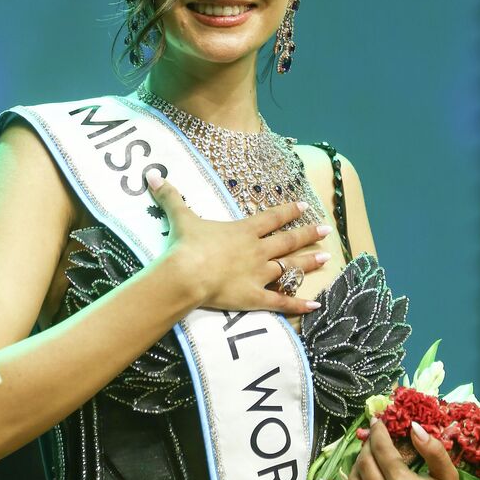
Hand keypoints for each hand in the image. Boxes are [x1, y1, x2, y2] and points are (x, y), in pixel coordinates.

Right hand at [146, 171, 330, 314]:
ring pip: (289, 268)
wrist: (187, 273)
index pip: (271, 218)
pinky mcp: (255, 297)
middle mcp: (257, 251)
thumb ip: (171, 196)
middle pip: (287, 241)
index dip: (288, 211)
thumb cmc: (187, 244)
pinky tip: (316, 304)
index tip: (303, 206)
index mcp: (244, 230)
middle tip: (326, 230)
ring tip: (326, 258)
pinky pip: (281, 302)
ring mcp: (258, 274)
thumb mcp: (180, 216)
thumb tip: (152, 175)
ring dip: (308, 262)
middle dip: (307, 234)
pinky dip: (298, 304)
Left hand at [324, 419, 473, 479]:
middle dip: (367, 447)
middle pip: (364, 464)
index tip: (376, 422)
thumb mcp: (448, 477)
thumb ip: (434, 450)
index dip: (377, 432)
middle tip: (372, 441)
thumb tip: (413, 426)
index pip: (381, 450)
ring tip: (364, 460)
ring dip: (355, 467)